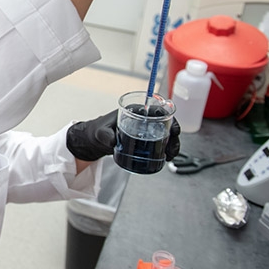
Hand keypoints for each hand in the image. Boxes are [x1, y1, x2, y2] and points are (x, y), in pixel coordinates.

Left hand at [66, 111, 181, 161]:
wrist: (94, 141)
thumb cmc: (97, 132)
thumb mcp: (101, 133)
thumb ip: (106, 136)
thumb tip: (114, 142)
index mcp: (135, 111)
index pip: (157, 110)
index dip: (169, 118)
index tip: (173, 130)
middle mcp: (142, 119)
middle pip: (165, 122)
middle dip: (174, 135)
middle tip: (172, 149)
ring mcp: (144, 130)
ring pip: (165, 133)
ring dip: (172, 144)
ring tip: (170, 156)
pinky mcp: (144, 140)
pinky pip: (159, 142)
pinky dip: (165, 149)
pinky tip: (166, 158)